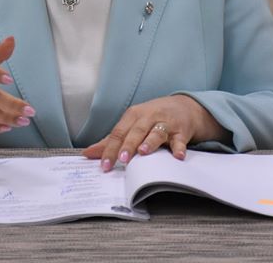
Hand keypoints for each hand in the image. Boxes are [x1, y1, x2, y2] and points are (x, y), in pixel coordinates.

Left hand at [81, 95, 226, 171]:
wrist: (184, 107)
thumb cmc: (152, 117)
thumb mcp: (131, 124)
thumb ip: (111, 140)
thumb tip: (88, 153)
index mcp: (133, 116)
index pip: (118, 133)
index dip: (110, 149)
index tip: (104, 165)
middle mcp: (148, 117)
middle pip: (136, 132)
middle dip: (128, 145)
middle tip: (121, 159)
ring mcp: (165, 123)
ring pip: (156, 132)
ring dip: (150, 142)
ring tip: (143, 152)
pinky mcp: (181, 131)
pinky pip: (180, 140)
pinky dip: (179, 147)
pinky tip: (178, 156)